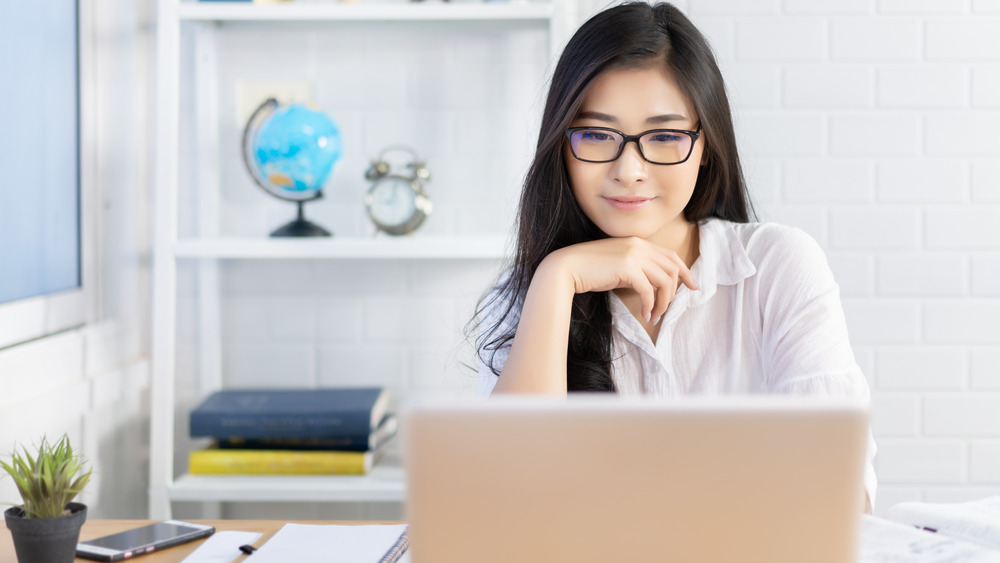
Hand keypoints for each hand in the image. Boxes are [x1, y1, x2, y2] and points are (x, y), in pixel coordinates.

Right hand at [540, 237, 697, 323]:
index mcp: (638, 242)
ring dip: (663, 302)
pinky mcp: (627, 268)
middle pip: (672, 269)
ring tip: (654, 315)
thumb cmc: (589, 270)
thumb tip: (653, 286)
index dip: (685, 271)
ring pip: (664, 281)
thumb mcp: (617, 265)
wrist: (567, 268)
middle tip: (666, 310)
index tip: (693, 286)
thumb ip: (636, 269)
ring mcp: (634, 255)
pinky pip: (649, 290)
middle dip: (674, 292)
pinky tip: (645, 314)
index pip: (670, 255)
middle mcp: (639, 245)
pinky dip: (650, 305)